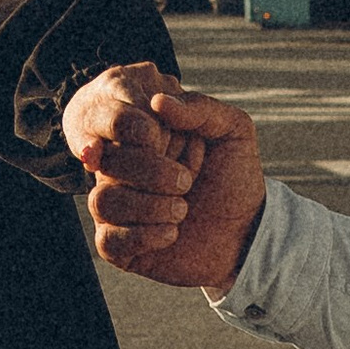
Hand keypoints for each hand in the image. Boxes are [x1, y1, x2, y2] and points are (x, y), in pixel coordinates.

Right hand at [62, 67, 266, 289]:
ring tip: (183, 210)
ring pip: (101, 201)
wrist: (247, 231)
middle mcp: (122, 171)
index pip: (120, 126)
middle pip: (106, 162)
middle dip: (150, 171)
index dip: (151, 136)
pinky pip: (107, 240)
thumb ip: (200, 108)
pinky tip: (172, 233)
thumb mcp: (233, 131)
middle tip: (187, 181)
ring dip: (147, 206)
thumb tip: (156, 102)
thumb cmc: (236, 177)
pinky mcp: (120, 246)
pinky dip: (141, 237)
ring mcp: (117, 209)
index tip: (190, 146)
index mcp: (141, 139)